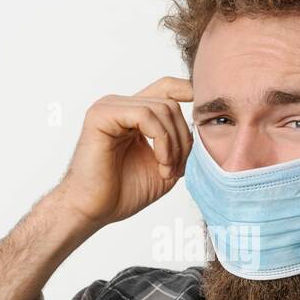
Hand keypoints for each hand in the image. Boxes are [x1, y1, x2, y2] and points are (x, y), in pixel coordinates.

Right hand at [54, 76, 192, 228]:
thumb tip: (202, 128)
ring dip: (172, 143)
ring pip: (161, 108)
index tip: (205, 109)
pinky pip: (144, 116)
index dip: (187, 91)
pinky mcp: (101, 115)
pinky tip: (159, 162)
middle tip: (176, 168)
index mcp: (132, 115)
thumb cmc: (123, 192)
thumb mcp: (165, 166)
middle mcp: (120, 106)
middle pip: (169, 102)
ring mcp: (109, 107)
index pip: (165, 89)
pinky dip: (160, 140)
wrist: (94, 210)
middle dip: (182, 136)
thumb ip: (180, 145)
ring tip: (166, 168)